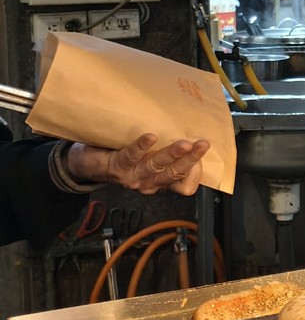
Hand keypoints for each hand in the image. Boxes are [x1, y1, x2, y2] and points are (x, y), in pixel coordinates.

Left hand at [67, 134, 209, 195]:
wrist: (86, 165)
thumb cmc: (121, 158)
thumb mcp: (147, 162)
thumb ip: (165, 155)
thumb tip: (189, 134)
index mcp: (158, 182)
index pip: (183, 185)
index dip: (195, 173)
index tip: (202, 154)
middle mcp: (148, 183)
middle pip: (174, 174)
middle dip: (191, 160)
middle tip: (203, 145)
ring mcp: (132, 176)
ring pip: (156, 167)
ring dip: (172, 154)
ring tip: (184, 144)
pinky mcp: (117, 166)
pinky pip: (132, 156)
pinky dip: (142, 147)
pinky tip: (151, 137)